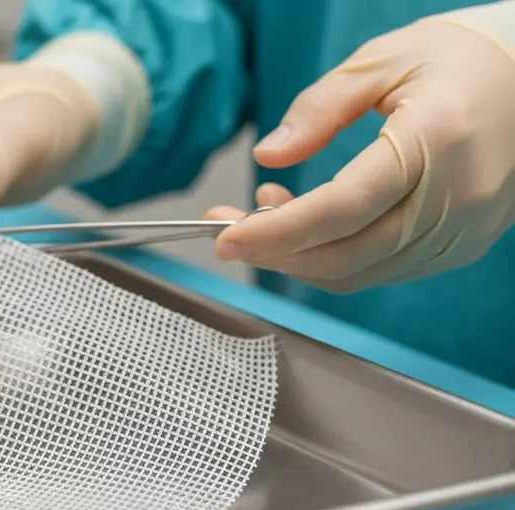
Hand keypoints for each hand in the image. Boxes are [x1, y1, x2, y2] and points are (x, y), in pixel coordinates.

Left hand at [205, 18, 514, 292]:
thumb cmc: (461, 59)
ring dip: (300, 256)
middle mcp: (453, 200)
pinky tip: (310, 225)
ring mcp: (462, 232)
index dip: (277, 231)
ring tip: (265, 210)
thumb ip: (320, 109)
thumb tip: (269, 155)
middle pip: (345, 255)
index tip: (225, 236)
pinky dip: (335, 258)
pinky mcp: (462, 247)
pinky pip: (383, 270)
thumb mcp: (382, 61)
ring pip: (360, 273)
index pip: (341, 208)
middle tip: (226, 227)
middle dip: (274, 251)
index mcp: (433, 143)